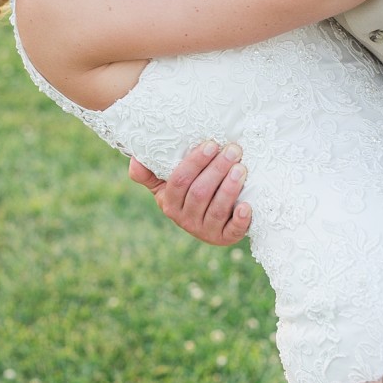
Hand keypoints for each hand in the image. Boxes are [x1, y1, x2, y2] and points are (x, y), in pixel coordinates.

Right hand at [128, 141, 250, 245]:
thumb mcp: (164, 184)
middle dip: (217, 169)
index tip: (211, 144)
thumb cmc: (188, 193)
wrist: (209, 221)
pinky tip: (247, 206)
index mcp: (169, 202)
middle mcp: (184, 219)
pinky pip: (232, 231)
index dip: (195, 162)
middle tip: (233, 150)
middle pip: (200, 193)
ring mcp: (205, 230)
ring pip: (217, 209)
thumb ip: (149, 173)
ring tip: (241, 169)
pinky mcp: (224, 238)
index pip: (179, 181)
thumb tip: (135, 160)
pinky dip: (240, 220)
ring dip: (229, 188)